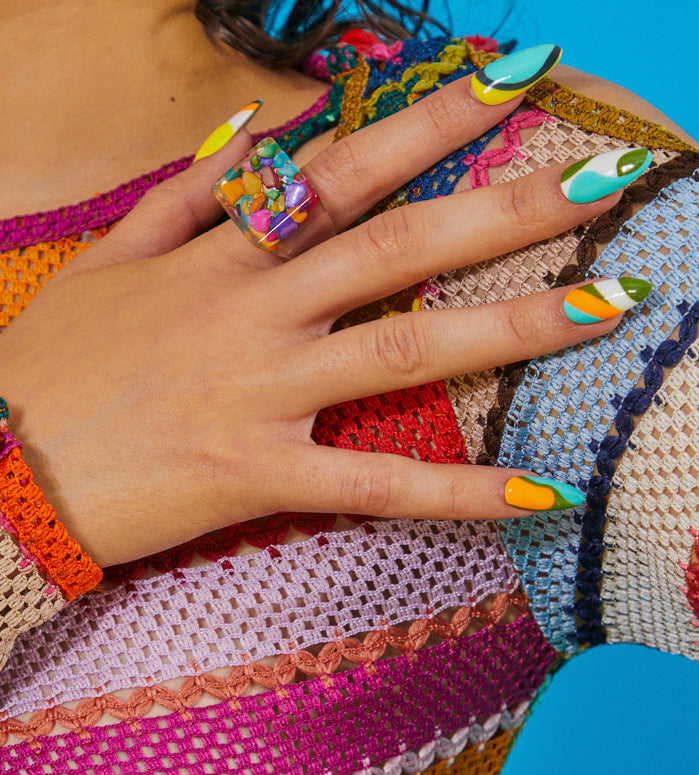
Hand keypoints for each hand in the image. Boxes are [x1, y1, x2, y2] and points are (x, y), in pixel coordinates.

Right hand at [0, 70, 629, 566]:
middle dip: (502, 206)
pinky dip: (459, 493)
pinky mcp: (258, 475)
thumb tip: (252, 141)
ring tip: (604, 302)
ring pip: (404, 352)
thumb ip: (184, 195)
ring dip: (513, 323)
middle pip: (395, 246)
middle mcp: (253, 313)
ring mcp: (260, 393)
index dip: (427, 122)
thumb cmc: (53, 368)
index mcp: (220, 257)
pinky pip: (377, 486)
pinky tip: (535, 494)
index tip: (505, 82)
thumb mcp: (107, 260)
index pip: (340, 171)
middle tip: (598, 178)